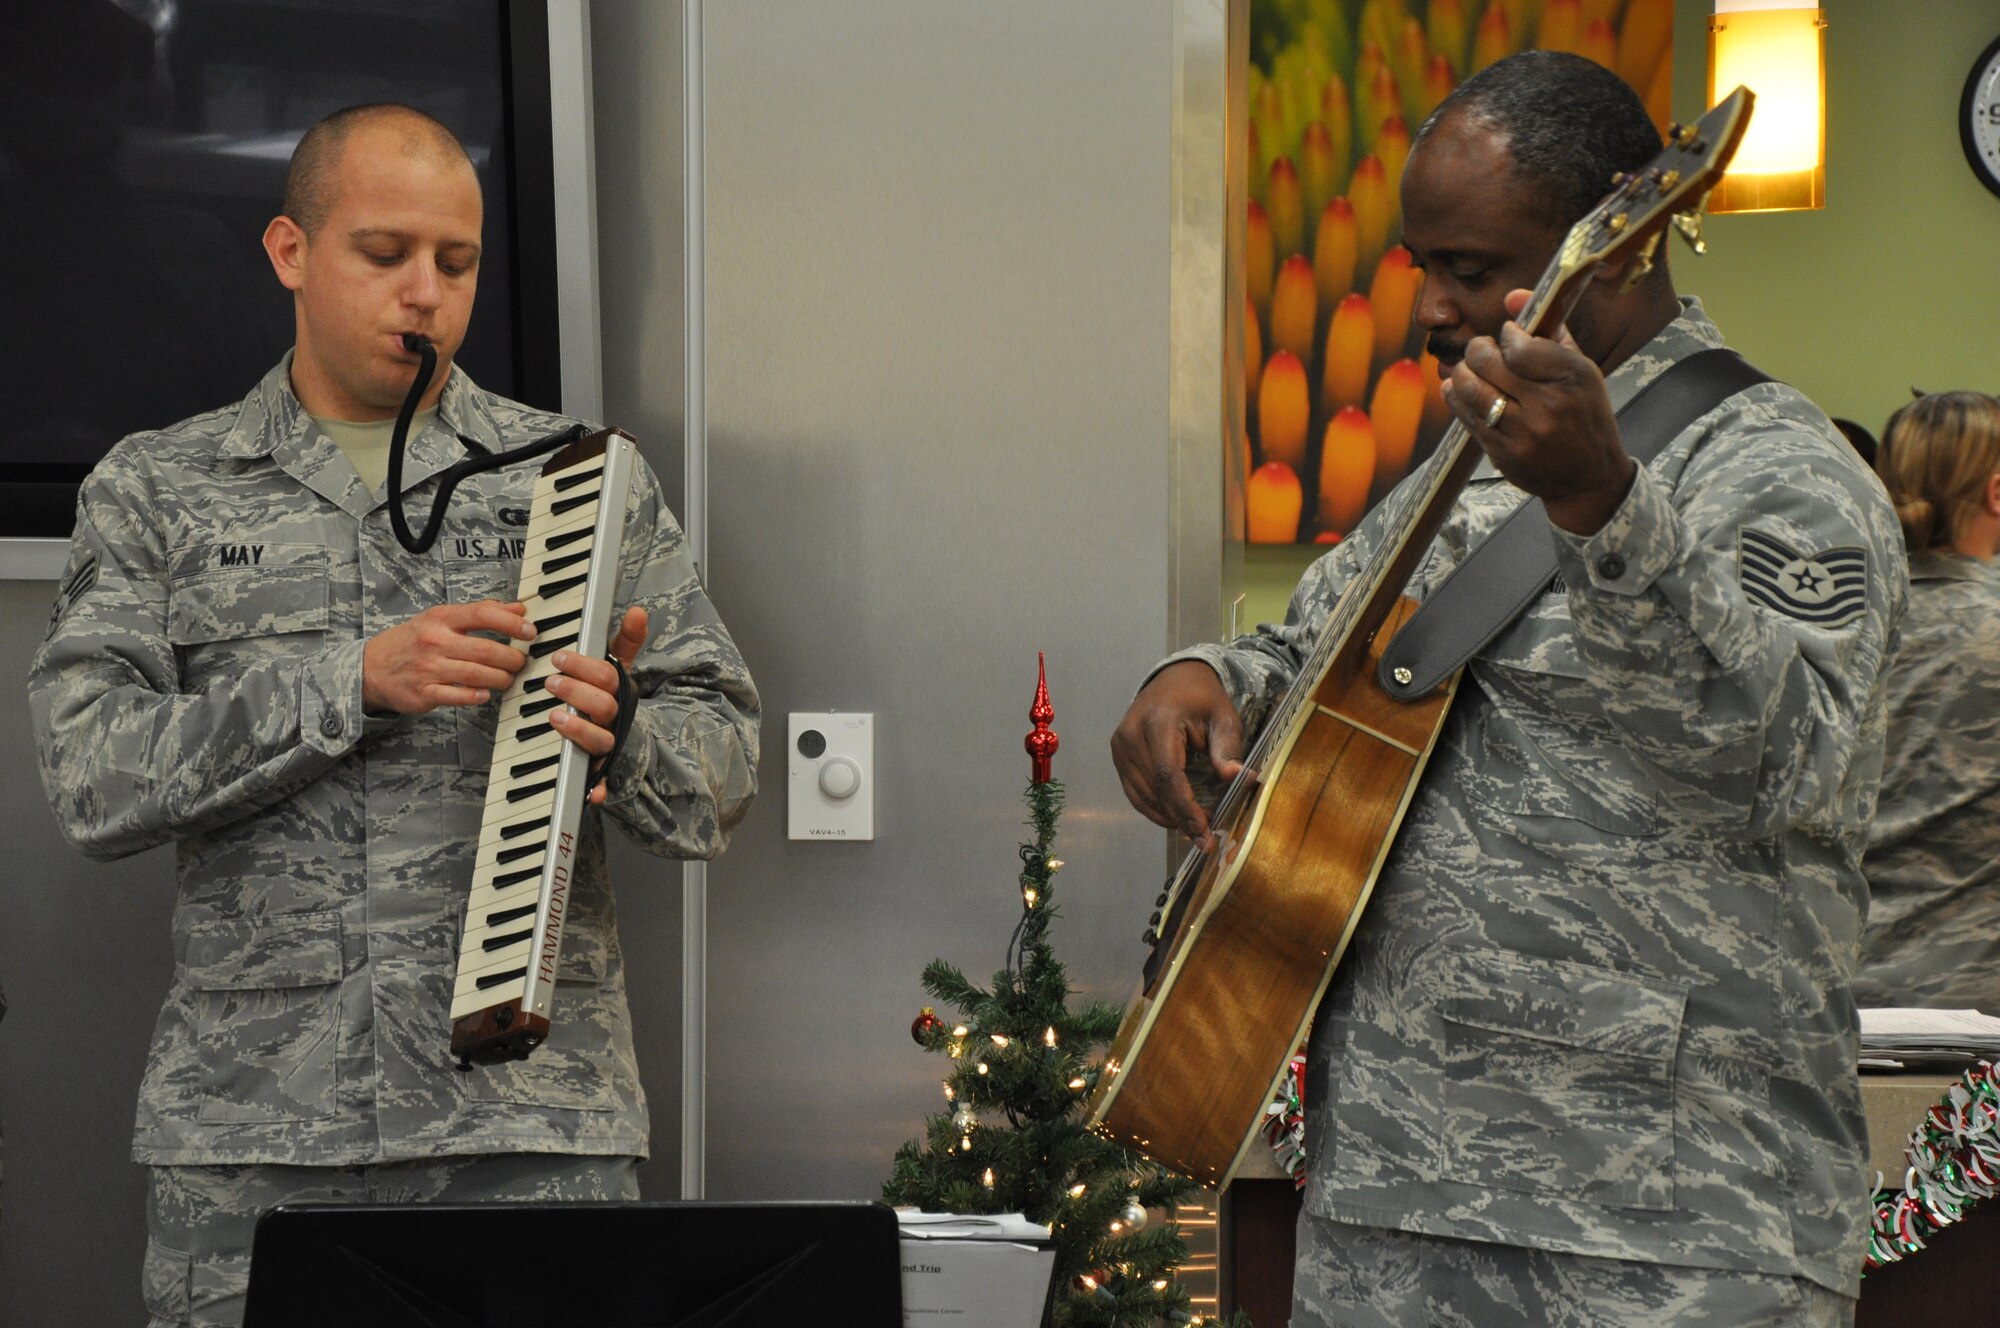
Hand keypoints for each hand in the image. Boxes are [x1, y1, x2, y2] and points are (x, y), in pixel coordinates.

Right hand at [363, 600, 535, 714]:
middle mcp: (434, 641)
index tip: (530, 631)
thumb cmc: (414, 641)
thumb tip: (519, 607)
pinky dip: (475, 696)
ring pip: (475, 674)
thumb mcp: (442, 619)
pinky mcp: (423, 693)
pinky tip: (485, 694)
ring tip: (508, 678)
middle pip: (485, 649)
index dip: (512, 622)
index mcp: (441, 618)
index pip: (482, 614)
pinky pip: (456, 696)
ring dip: (500, 678)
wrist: (372, 667)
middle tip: (521, 662)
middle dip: (511, 658)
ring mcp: (428, 668)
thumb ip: (481, 612)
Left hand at [546, 605, 648, 804]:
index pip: (607, 676)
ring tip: (554, 716)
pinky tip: (593, 793)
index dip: (583, 666)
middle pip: (603, 706)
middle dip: (576, 692)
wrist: (631, 740)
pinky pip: (602, 783)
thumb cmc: (614, 698)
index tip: (558, 657)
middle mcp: (617, 719)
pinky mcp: (601, 770)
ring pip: (600, 740)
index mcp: (621, 692)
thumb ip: (626, 640)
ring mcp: (609, 744)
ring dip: (578, 730)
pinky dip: (598, 789)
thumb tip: (638, 611)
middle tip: (550, 681)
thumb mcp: (620, 667)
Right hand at [1110, 660, 1245, 845]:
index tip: (1205, 832)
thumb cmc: (1202, 699)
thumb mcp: (1224, 717)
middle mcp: (1131, 735)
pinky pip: (1134, 792)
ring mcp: (1120, 746)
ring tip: (1196, 830)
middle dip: (1181, 818)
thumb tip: (1241, 779)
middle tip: (1207, 839)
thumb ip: (1228, 749)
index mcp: (1157, 722)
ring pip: (1141, 796)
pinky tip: (1177, 818)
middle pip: (1154, 790)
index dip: (1186, 808)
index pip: (1168, 775)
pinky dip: (1155, 809)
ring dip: (1168, 818)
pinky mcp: (1118, 756)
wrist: (1174, 680)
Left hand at [1443, 288, 1636, 534]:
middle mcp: (1548, 406)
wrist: (1589, 476)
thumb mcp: (1580, 369)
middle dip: (1478, 349)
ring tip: (1469, 369)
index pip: (1519, 344)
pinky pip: (1467, 417)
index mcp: (1573, 377)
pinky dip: (1456, 398)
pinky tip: (1458, 389)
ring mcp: (1523, 433)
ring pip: (1469, 389)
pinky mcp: (1503, 454)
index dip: (1507, 334)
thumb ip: (1548, 329)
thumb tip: (1512, 296)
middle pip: (1487, 362)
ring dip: (1462, 372)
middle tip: (1482, 350)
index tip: (1509, 335)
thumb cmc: (1585, 414)